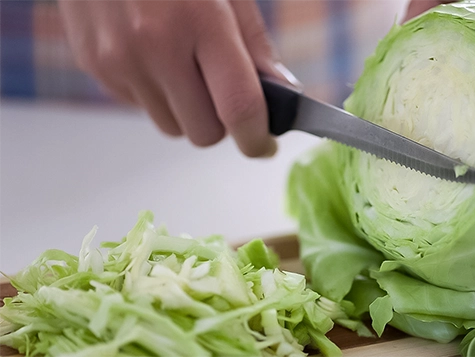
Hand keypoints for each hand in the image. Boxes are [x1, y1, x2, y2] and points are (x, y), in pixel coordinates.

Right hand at [58, 0, 299, 155]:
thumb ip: (254, 44)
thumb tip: (282, 91)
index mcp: (199, 21)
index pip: (238, 108)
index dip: (257, 138)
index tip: (264, 144)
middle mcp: (153, 47)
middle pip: (203, 132)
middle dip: (221, 121)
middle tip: (223, 90)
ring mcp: (117, 60)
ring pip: (170, 126)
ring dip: (187, 110)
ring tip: (184, 63)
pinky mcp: (93, 66)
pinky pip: (140, 106)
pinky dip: (157, 93)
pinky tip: (154, 54)